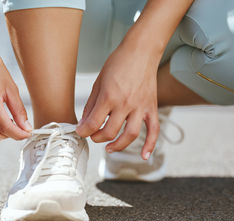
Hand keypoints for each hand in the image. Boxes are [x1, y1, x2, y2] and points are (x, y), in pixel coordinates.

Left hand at [76, 41, 159, 159]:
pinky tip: (143, 156)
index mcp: (109, 96)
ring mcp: (141, 107)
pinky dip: (150, 145)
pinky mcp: (152, 107)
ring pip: (130, 135)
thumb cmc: (117, 64)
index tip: (80, 132)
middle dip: (97, 138)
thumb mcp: (98, 83)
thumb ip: (91, 105)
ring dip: (118, 146)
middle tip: (93, 135)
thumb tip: (83, 125)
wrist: (141, 50)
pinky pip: (154, 130)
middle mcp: (126, 104)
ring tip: (108, 148)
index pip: (93, 123)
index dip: (83, 131)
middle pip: (110, 132)